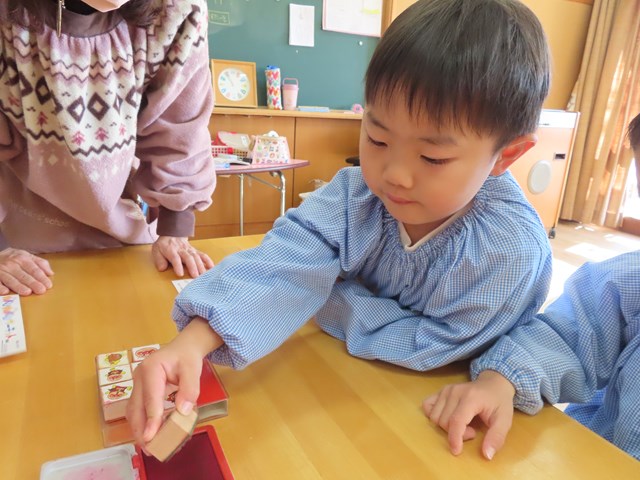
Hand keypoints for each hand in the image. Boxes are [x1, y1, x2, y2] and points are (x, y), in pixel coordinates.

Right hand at [0, 248, 53, 295]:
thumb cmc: (13, 258)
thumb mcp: (27, 256)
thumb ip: (40, 263)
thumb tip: (50, 273)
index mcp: (23, 258)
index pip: (34, 270)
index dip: (41, 278)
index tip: (48, 285)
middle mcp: (12, 264)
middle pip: (24, 275)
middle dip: (33, 283)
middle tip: (41, 290)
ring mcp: (1, 270)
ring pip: (11, 279)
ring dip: (18, 286)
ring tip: (27, 292)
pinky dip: (0, 286)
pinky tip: (5, 291)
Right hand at [126, 317, 223, 445]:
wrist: (182, 348)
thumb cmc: (187, 357)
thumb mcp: (193, 369)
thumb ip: (190, 389)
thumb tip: (183, 411)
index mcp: (151, 369)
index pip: (150, 398)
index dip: (151, 419)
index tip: (151, 437)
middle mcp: (139, 376)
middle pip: (136, 407)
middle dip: (140, 430)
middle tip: (149, 449)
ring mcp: (137, 383)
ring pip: (133, 411)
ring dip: (138, 429)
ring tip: (148, 446)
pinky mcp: (139, 390)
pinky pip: (138, 409)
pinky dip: (142, 423)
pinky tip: (149, 434)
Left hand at [151, 236, 213, 277]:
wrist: (172, 233)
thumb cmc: (164, 245)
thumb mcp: (156, 250)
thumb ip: (159, 260)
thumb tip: (162, 268)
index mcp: (171, 250)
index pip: (175, 258)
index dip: (177, 266)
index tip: (180, 274)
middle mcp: (182, 250)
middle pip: (188, 258)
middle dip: (192, 267)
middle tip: (195, 276)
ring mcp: (190, 250)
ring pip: (196, 257)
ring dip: (200, 266)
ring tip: (203, 275)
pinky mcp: (195, 251)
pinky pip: (202, 255)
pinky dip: (208, 260)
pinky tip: (212, 267)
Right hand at [422, 370, 515, 459]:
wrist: (494, 383)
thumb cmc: (499, 402)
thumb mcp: (505, 421)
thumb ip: (496, 438)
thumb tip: (486, 455)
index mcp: (471, 398)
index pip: (456, 421)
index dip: (454, 438)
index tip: (457, 451)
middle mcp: (455, 392)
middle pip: (444, 421)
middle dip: (456, 433)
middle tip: (472, 432)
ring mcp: (446, 390)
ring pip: (434, 417)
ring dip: (446, 427)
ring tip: (462, 425)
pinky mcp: (441, 391)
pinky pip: (427, 406)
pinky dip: (433, 416)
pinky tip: (447, 418)